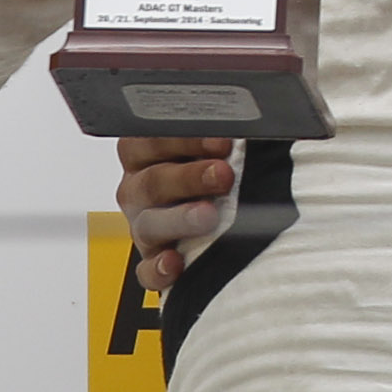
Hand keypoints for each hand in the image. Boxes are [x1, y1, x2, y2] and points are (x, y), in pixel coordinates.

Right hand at [119, 135, 237, 292]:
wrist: (231, 206)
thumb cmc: (225, 163)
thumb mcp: (226, 138)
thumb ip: (229, 128)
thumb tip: (250, 122)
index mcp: (147, 150)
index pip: (151, 139)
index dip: (185, 139)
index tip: (222, 141)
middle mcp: (141, 187)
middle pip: (153, 181)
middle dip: (190, 177)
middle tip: (223, 176)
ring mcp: (145, 224)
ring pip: (150, 224)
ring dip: (181, 219)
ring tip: (210, 216)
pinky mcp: (153, 260)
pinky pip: (147, 269)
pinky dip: (159, 268)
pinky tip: (177, 263)